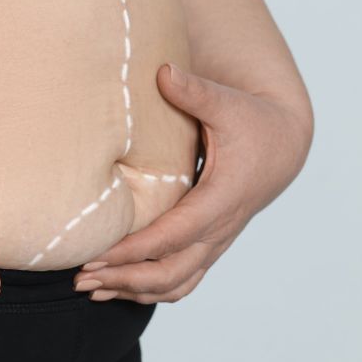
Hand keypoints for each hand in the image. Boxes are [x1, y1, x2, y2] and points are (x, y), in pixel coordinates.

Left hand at [74, 63, 311, 303]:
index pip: (173, 235)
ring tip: (89, 288)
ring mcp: (216, 242)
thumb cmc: (252, 122)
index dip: (134, 250)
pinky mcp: (210, 246)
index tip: (96, 256)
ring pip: (175, 284)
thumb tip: (164, 70)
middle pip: (170, 272)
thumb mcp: (226, 103)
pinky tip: (114, 288)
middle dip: (124, 278)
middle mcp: (219, 229)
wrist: (282, 145)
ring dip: (132, 290)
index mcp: (221, 199)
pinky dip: (148, 290)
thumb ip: (195, 91)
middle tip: (80, 277)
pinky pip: (181, 281)